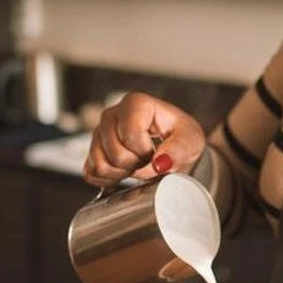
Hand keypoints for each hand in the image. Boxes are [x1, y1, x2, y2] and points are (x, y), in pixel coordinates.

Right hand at [82, 92, 204, 187]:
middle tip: (147, 158)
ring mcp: (98, 132)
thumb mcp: (191, 140)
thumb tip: (160, 163)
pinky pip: (91, 173)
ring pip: (100, 165)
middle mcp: (112, 114)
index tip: (156, 149)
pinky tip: (124, 172)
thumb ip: (178, 149)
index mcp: (135, 104)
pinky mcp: (92, 150)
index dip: (145, 152)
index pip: (131, 137)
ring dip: (122, 173)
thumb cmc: (181, 138)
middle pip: (115, 154)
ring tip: (136, 164)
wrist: (174, 149)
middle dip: (135, 164)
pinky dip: (108, 179)